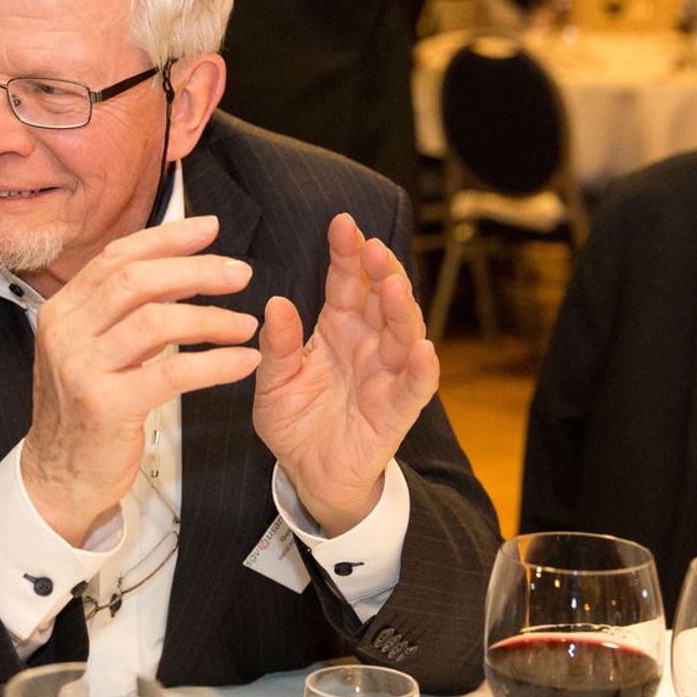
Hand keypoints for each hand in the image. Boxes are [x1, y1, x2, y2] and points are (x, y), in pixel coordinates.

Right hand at [23, 216, 258, 544]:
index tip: (209, 229)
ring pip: (156, 322)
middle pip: (137, 281)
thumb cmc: (84, 411)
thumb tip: (173, 269)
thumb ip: (119, 311)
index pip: (117, 258)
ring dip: (210, 319)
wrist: (57, 475)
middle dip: (196, 271)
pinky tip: (242, 362)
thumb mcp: (90, 349)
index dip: (167, 238)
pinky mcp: (106, 405)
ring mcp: (83, 368)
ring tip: (245, 324)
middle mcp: (66, 332)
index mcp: (62, 310)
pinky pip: (171, 373)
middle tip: (240, 274)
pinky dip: (215, 363)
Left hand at [253, 213, 438, 535]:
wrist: (306, 473)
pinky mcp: (397, 410)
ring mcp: (387, 374)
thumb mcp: (272, 382)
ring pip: (404, 334)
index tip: (341, 224)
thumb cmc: (294, 420)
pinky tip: (424, 349)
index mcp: (337, 328)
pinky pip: (416, 387)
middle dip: (380, 271)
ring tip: (393, 287)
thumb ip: (276, 346)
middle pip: (381, 299)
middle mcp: (368, 343)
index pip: (346, 282)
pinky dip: (423, 369)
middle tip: (371, 248)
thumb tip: (275, 303)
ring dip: (402, 310)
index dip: (347, 254)